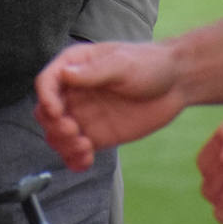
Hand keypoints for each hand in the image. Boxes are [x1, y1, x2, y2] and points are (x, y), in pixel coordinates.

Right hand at [34, 41, 186, 170]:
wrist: (176, 83)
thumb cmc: (150, 63)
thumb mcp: (123, 63)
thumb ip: (94, 71)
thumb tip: (65, 74)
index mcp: (76, 66)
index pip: (47, 82)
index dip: (46, 98)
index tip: (58, 112)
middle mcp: (75, 91)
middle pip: (46, 113)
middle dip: (54, 125)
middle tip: (74, 130)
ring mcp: (85, 115)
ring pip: (57, 136)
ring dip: (63, 145)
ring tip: (85, 146)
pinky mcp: (98, 135)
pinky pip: (76, 151)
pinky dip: (75, 160)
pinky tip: (86, 160)